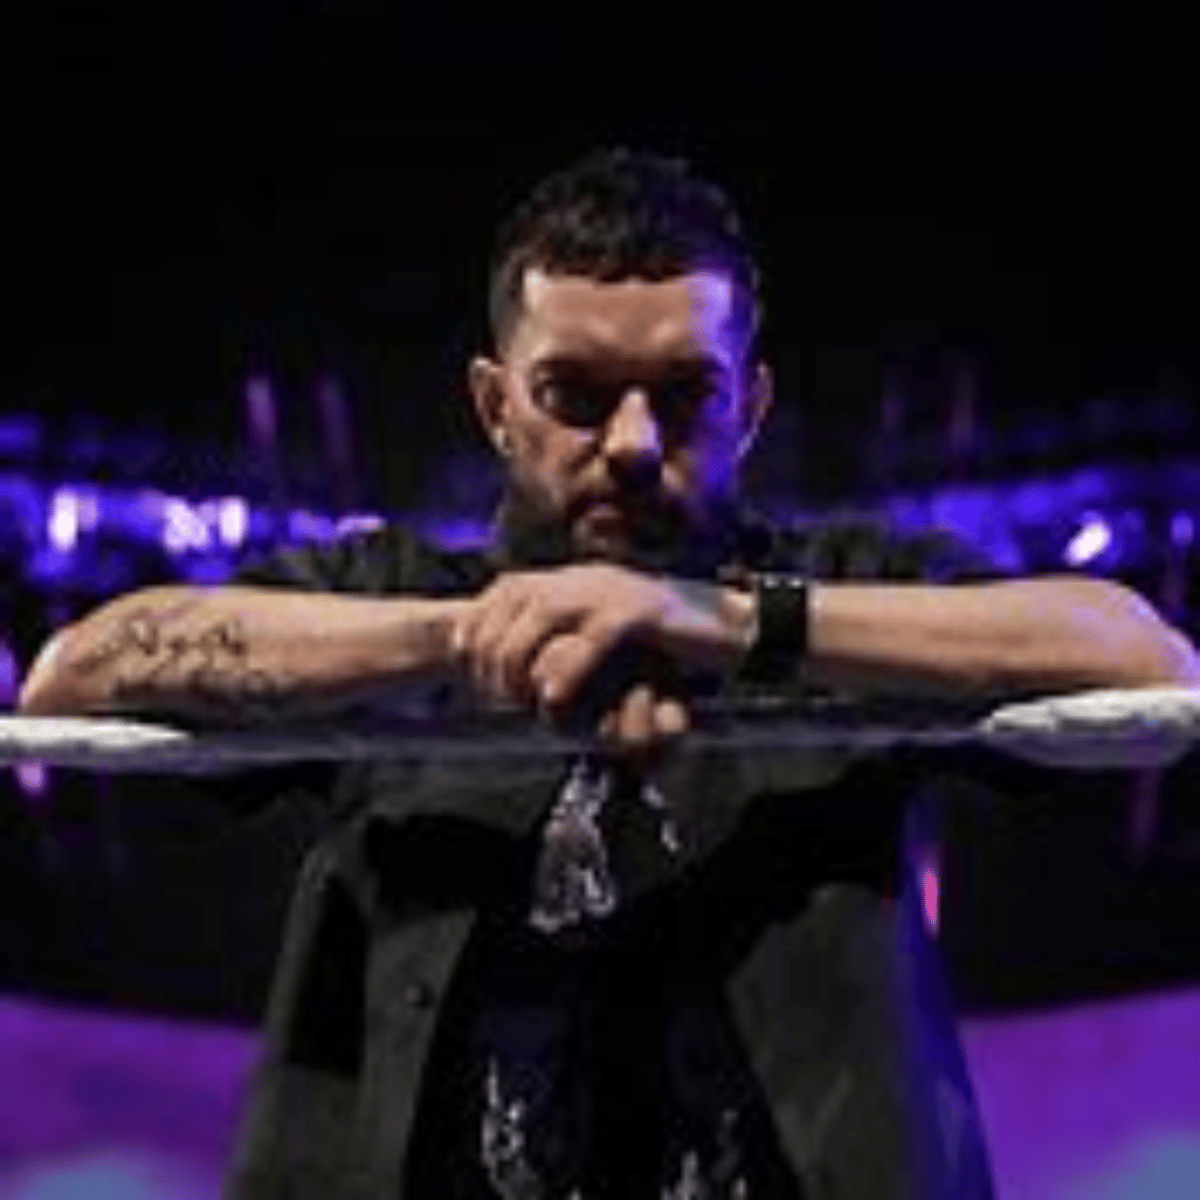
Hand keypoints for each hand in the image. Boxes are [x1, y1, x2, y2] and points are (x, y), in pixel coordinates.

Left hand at [449, 562, 750, 754]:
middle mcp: (583, 577)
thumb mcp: (605, 631)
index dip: (473, 630)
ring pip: (540, 618)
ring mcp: (610, 590)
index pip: (499, 592)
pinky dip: (565, 673)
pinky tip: (554, 702)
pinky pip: (588, 641)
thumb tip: (523, 664)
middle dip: (491, 655)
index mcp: (570, 577)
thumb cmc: (666, 640)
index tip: (466, 670)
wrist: (730, 626)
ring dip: (519, 663)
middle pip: (510, 606)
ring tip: (519, 702)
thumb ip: (564, 636)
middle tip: (494, 699)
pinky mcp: (638, 613)